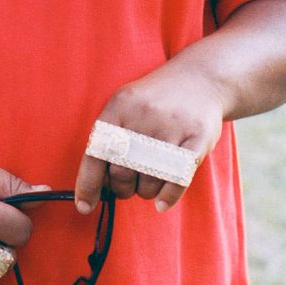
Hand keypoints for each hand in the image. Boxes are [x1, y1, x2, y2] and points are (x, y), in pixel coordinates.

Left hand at [74, 61, 225, 214]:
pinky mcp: (198, 137)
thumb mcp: (125, 105)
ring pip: (150, 181)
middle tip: (126, 186)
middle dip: (121, 189)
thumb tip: (95, 186)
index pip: (96, 153)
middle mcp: (144, 115)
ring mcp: (173, 126)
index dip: (88, 184)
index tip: (85, 206)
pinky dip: (167, 197)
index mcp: (119, 106)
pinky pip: (178, 180)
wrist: (201, 78)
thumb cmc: (154, 101)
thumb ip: (109, 139)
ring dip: (146, 191)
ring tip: (149, 178)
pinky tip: (162, 202)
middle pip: (122, 172)